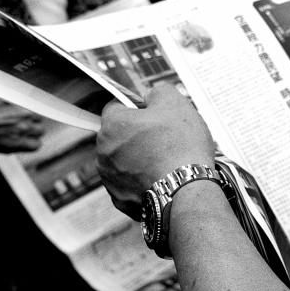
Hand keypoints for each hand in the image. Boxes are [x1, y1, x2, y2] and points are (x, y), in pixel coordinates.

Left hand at [97, 82, 216, 220]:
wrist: (186, 190)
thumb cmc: (180, 146)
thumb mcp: (175, 103)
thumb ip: (158, 91)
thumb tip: (152, 97)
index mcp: (112, 124)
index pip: (117, 106)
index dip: (138, 108)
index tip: (156, 116)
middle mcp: (103, 151)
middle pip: (119, 135)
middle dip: (138, 135)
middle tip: (165, 139)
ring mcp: (109, 178)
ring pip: (124, 160)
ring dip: (139, 158)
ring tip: (166, 162)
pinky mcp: (120, 199)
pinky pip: (130, 183)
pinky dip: (143, 180)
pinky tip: (162, 179)